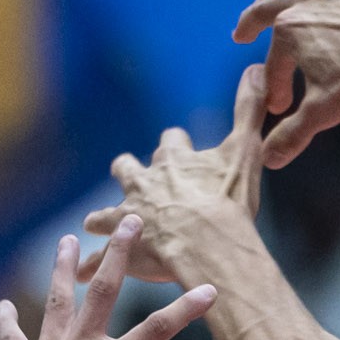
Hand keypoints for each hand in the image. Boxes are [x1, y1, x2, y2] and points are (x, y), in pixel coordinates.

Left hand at [0, 219, 215, 339]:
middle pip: (102, 292)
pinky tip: (4, 305)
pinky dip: (8, 321)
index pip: (156, 332)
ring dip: (64, 269)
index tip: (208, 289)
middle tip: (130, 220)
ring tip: (70, 240)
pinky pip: (11, 338)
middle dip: (119, 254)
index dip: (185, 309)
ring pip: (57, 302)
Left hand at [84, 64, 271, 285]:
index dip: (175, 145)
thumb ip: (248, 109)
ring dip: (101, 218)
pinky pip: (98, 258)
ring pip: (104, 213)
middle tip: (133, 180)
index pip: (170, 142)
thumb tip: (256, 66)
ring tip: (95, 224)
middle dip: (128, 171)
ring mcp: (128, 216)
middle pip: (127, 168)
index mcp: (174, 161)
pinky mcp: (119, 249)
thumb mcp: (245, 149)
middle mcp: (144, 183)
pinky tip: (83, 273)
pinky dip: (91, 264)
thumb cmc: (228, 201)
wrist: (207, 245)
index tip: (178, 149)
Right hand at [231, 0, 339, 168]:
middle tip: (243, 33)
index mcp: (289, 27)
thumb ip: (292, 134)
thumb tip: (267, 159)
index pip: (274, 62)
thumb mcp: (324, 111)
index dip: (276, 87)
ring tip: (316, 17)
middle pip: (271, 7)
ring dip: (315, 7)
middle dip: (253, 22)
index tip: (281, 106)